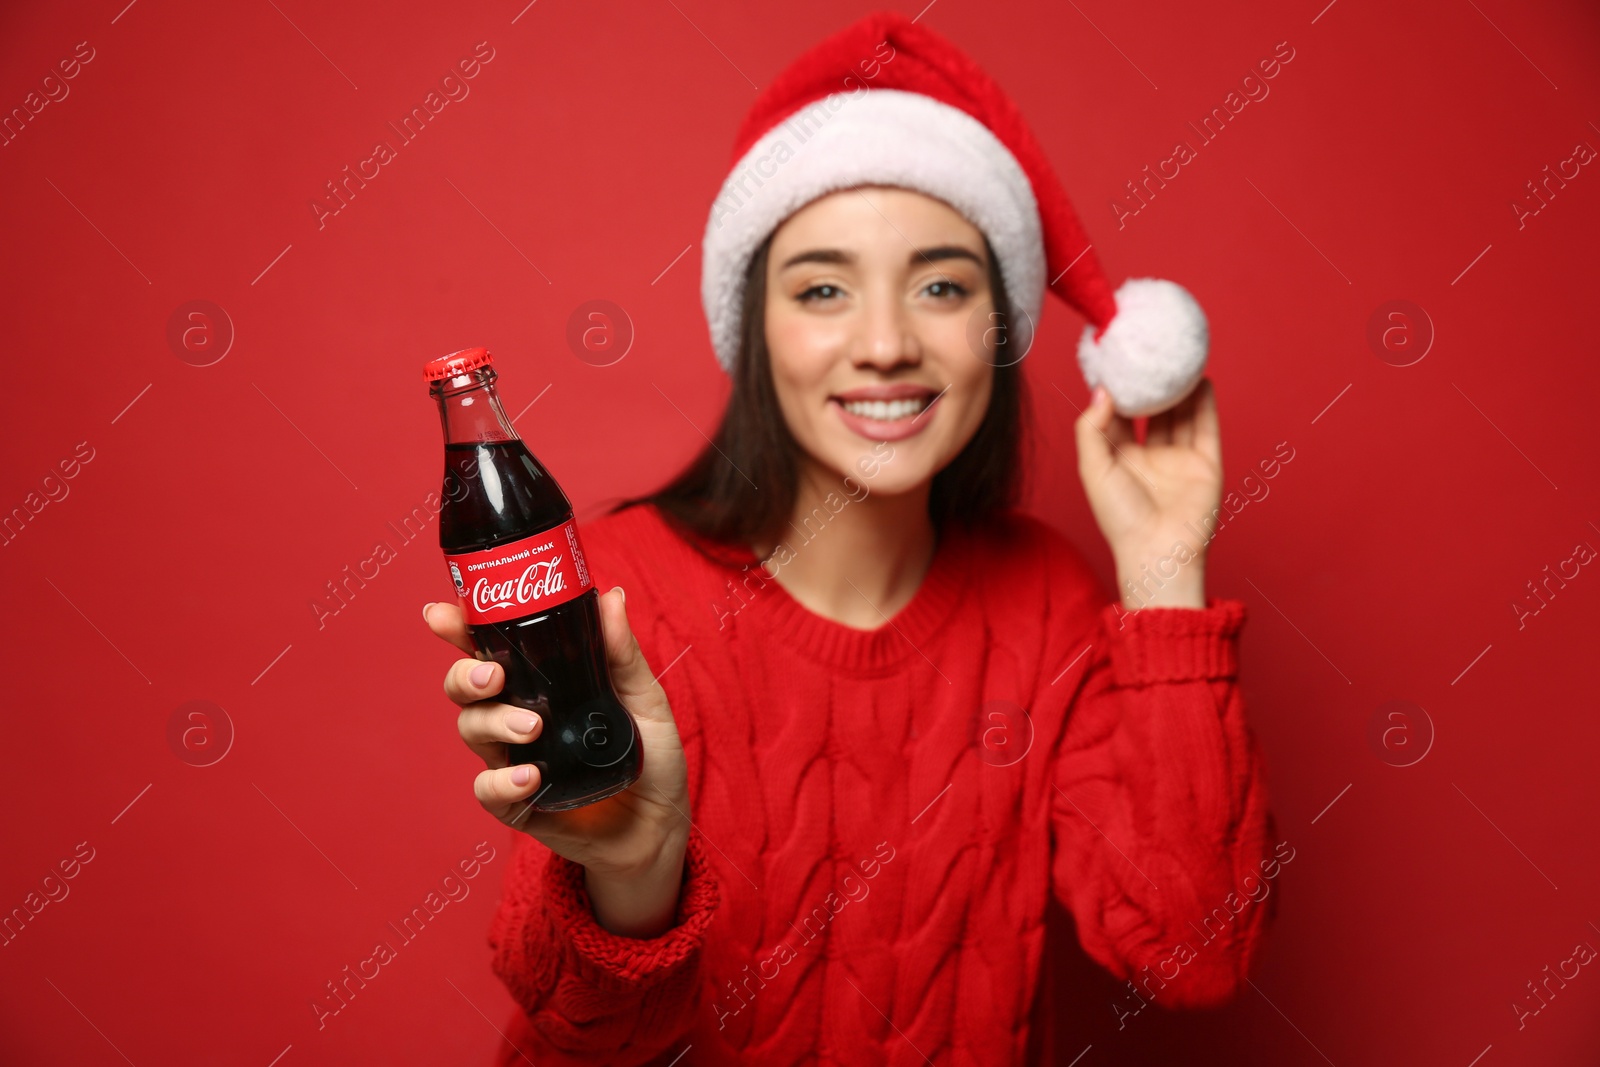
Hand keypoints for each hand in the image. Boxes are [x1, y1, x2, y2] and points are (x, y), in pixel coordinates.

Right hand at [424, 589, 691, 881]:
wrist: (662, 824)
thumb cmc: (651, 757)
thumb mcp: (645, 698)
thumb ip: (622, 654)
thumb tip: (611, 597)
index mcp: (542, 684)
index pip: (491, 649)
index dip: (459, 630)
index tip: (441, 614)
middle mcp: (519, 717)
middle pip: (465, 688)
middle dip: (466, 676)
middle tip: (494, 677)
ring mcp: (515, 760)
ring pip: (472, 731)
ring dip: (493, 723)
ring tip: (532, 728)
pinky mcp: (520, 804)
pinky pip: (489, 791)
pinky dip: (501, 782)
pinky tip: (529, 778)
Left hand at [1074, 377, 1222, 608]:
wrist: (1158, 551)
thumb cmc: (1120, 518)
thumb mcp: (1093, 469)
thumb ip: (1091, 429)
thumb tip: (1102, 391)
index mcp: (1118, 460)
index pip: (1117, 418)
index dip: (1116, 392)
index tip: (1115, 362)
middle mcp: (1149, 458)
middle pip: (1151, 413)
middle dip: (1151, 386)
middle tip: (1149, 354)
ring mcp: (1178, 461)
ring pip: (1180, 416)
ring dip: (1180, 390)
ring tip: (1178, 360)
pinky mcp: (1204, 465)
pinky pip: (1206, 428)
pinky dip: (1205, 404)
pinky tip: (1202, 380)